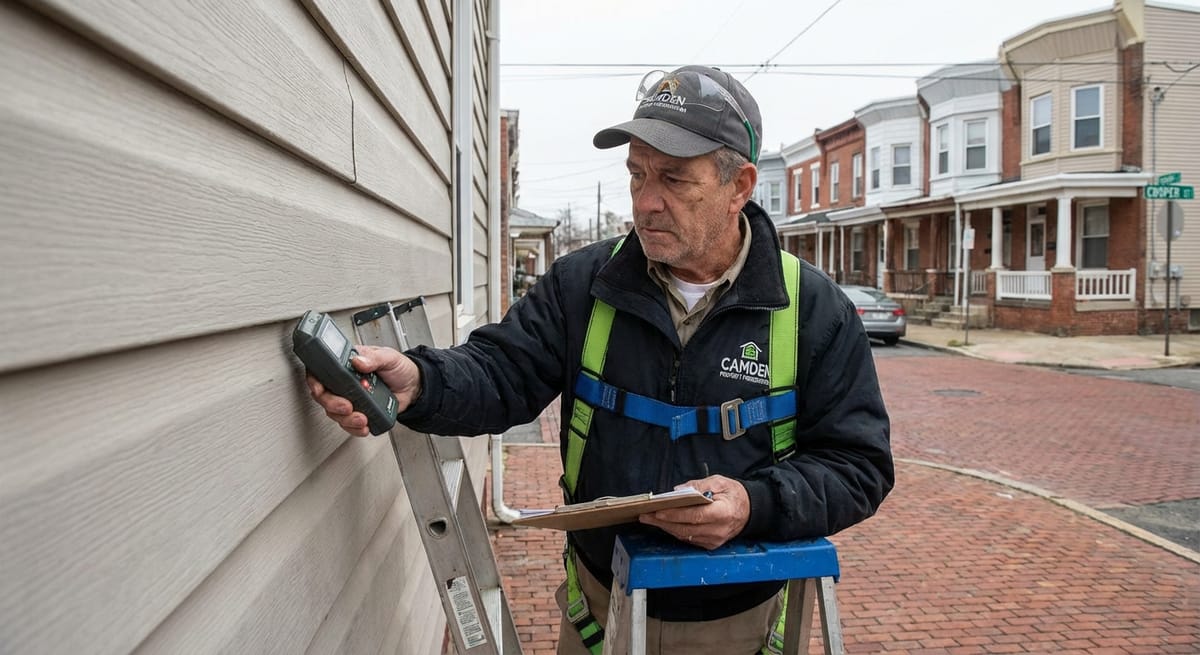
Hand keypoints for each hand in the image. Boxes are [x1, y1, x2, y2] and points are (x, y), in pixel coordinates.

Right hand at [306, 345, 421, 436]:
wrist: (414, 386)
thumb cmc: (399, 368)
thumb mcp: (388, 357)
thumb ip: (373, 358)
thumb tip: (358, 360)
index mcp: (347, 365)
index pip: (322, 371)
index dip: (315, 380)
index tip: (319, 389)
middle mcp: (345, 383)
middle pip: (325, 396)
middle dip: (333, 404)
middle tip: (347, 406)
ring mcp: (351, 399)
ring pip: (335, 413)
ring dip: (346, 419)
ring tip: (362, 418)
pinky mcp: (360, 412)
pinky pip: (349, 424)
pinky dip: (354, 428)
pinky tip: (364, 426)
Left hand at [638, 475, 749, 549]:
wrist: (750, 510)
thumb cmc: (734, 494)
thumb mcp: (719, 482)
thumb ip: (699, 485)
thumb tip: (678, 491)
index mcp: (723, 513)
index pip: (695, 516)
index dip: (675, 515)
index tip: (658, 511)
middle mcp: (718, 530)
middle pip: (686, 529)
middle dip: (663, 522)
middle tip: (645, 516)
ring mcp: (715, 540)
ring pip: (685, 536)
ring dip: (666, 528)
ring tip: (650, 519)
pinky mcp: (711, 545)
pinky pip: (689, 539)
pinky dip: (676, 531)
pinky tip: (665, 524)